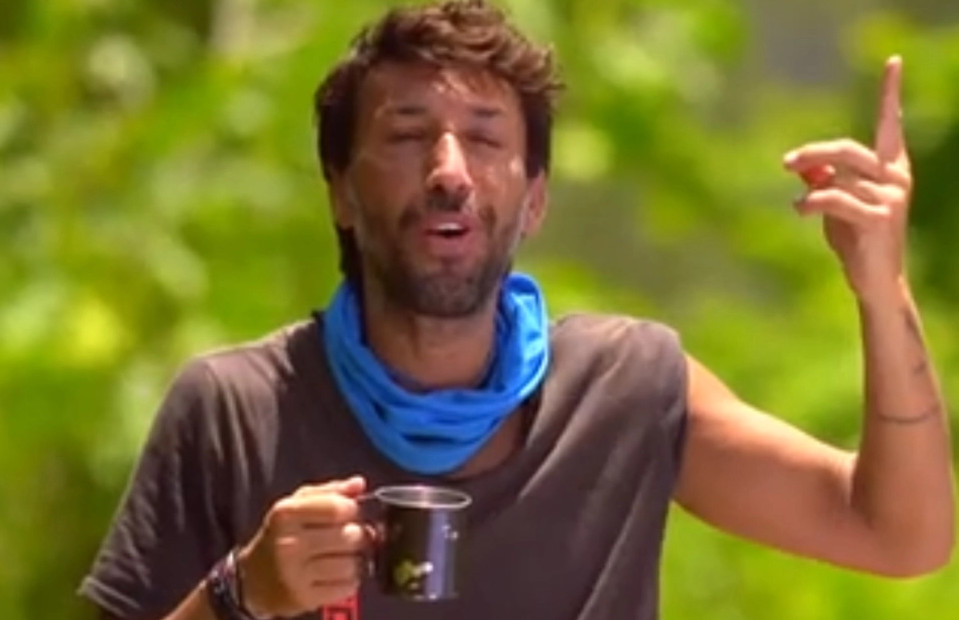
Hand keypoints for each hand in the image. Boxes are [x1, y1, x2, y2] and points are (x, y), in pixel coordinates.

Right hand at [237, 476, 370, 617]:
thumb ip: (331, 491)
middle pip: (350, 536)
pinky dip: (348, 581)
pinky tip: (335, 575)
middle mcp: (288, 544)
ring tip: (340, 557)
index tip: (348, 513)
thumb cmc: (282, 534)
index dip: (352, 509)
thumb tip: (359, 484)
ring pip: (351, 564)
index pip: (338, 508)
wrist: (252, 578)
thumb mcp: (298, 504)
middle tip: (346, 537)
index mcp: (286, 514)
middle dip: (356, 535)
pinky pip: (347, 587)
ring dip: (352, 560)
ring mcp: (294, 574)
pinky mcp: (302, 598)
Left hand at [783, 55, 911, 304]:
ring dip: (810, 186)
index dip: (890, 93)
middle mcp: (895, 178)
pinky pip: (835, 198)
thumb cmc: (855, 240)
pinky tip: (799, 210)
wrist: (873, 280)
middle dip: (814, 152)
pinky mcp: (878, 218)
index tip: (894, 61)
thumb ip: (824, 180)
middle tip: (786, 162)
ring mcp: (890, 197)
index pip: (890, 124)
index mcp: (891, 168)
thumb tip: (806, 164)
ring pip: (838, 176)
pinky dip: (811, 203)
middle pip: (849, 149)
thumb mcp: (836, 205)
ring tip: (798, 203)